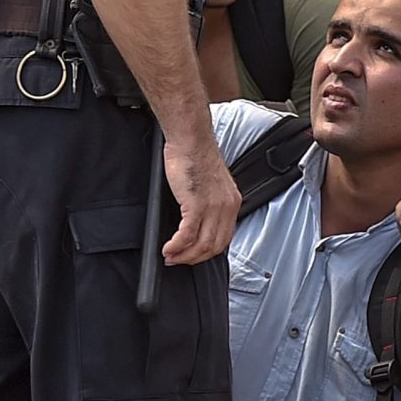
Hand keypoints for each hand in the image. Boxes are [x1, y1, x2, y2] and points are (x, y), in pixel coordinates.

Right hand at [162, 123, 240, 264]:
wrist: (190, 140)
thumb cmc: (195, 155)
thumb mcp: (210, 184)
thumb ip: (209, 203)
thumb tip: (197, 223)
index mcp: (232, 202)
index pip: (225, 238)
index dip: (207, 252)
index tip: (192, 255)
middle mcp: (226, 207)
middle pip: (214, 246)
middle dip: (194, 258)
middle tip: (178, 260)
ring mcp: (213, 207)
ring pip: (202, 245)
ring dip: (184, 255)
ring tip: (170, 256)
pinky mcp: (196, 205)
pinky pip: (187, 235)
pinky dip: (176, 246)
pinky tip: (168, 248)